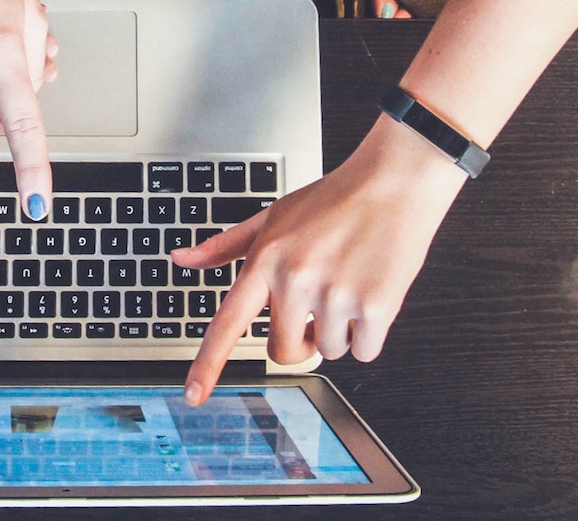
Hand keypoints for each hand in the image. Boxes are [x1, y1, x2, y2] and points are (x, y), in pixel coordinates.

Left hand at [176, 116, 468, 404]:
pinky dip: (370, 334)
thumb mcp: (273, 216)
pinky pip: (364, 351)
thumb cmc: (335, 199)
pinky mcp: (376, 306)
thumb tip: (181, 259)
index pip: (228, 323)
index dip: (208, 364)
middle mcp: (296, 280)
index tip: (194, 395)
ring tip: (349, 285)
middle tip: (317, 310)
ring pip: (329, 351)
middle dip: (301, 341)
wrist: (395, 181)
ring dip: (340, 331)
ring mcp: (336, 295)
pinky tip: (371, 294)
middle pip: (284, 352)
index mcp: (266, 261)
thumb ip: (226, 246)